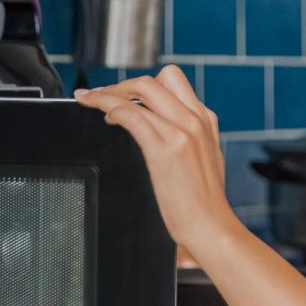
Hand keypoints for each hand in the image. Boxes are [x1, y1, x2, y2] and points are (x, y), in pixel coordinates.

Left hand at [74, 66, 239, 252]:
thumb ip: (190, 139)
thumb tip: (166, 132)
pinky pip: (131, 114)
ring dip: (109, 93)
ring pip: (140, 91)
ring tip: (93, 102)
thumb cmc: (205, 203)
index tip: (123, 93)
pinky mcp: (165, 148)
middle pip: (155, 79)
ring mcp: (182, 131)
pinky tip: (104, 117)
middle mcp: (195, 120)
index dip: (143, 84)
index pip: (173, 82)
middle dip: (122, 84)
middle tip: (102, 96)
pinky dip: (111, 108)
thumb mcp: (206, 159)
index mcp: (205, 120)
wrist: (211, 227)